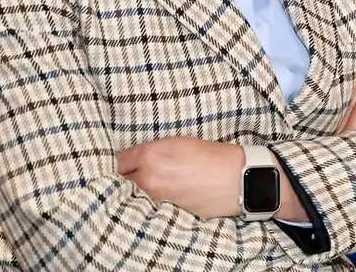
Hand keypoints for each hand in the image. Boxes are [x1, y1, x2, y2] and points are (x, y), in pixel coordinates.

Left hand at [118, 137, 242, 218]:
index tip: (123, 162)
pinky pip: (148, 206)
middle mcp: (148, 177)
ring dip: (137, 190)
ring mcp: (156, 197)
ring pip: (133, 195)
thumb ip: (154, 151)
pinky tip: (161, 195)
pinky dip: (150, 201)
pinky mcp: (165, 212)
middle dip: (125, 177)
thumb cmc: (214, 155)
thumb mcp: (180, 142)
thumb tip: (138, 159)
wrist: (237, 179)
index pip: (118, 160)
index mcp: (151, 155)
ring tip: (151, 185)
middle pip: (121, 180)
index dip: (120, 161)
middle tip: (132, 173)